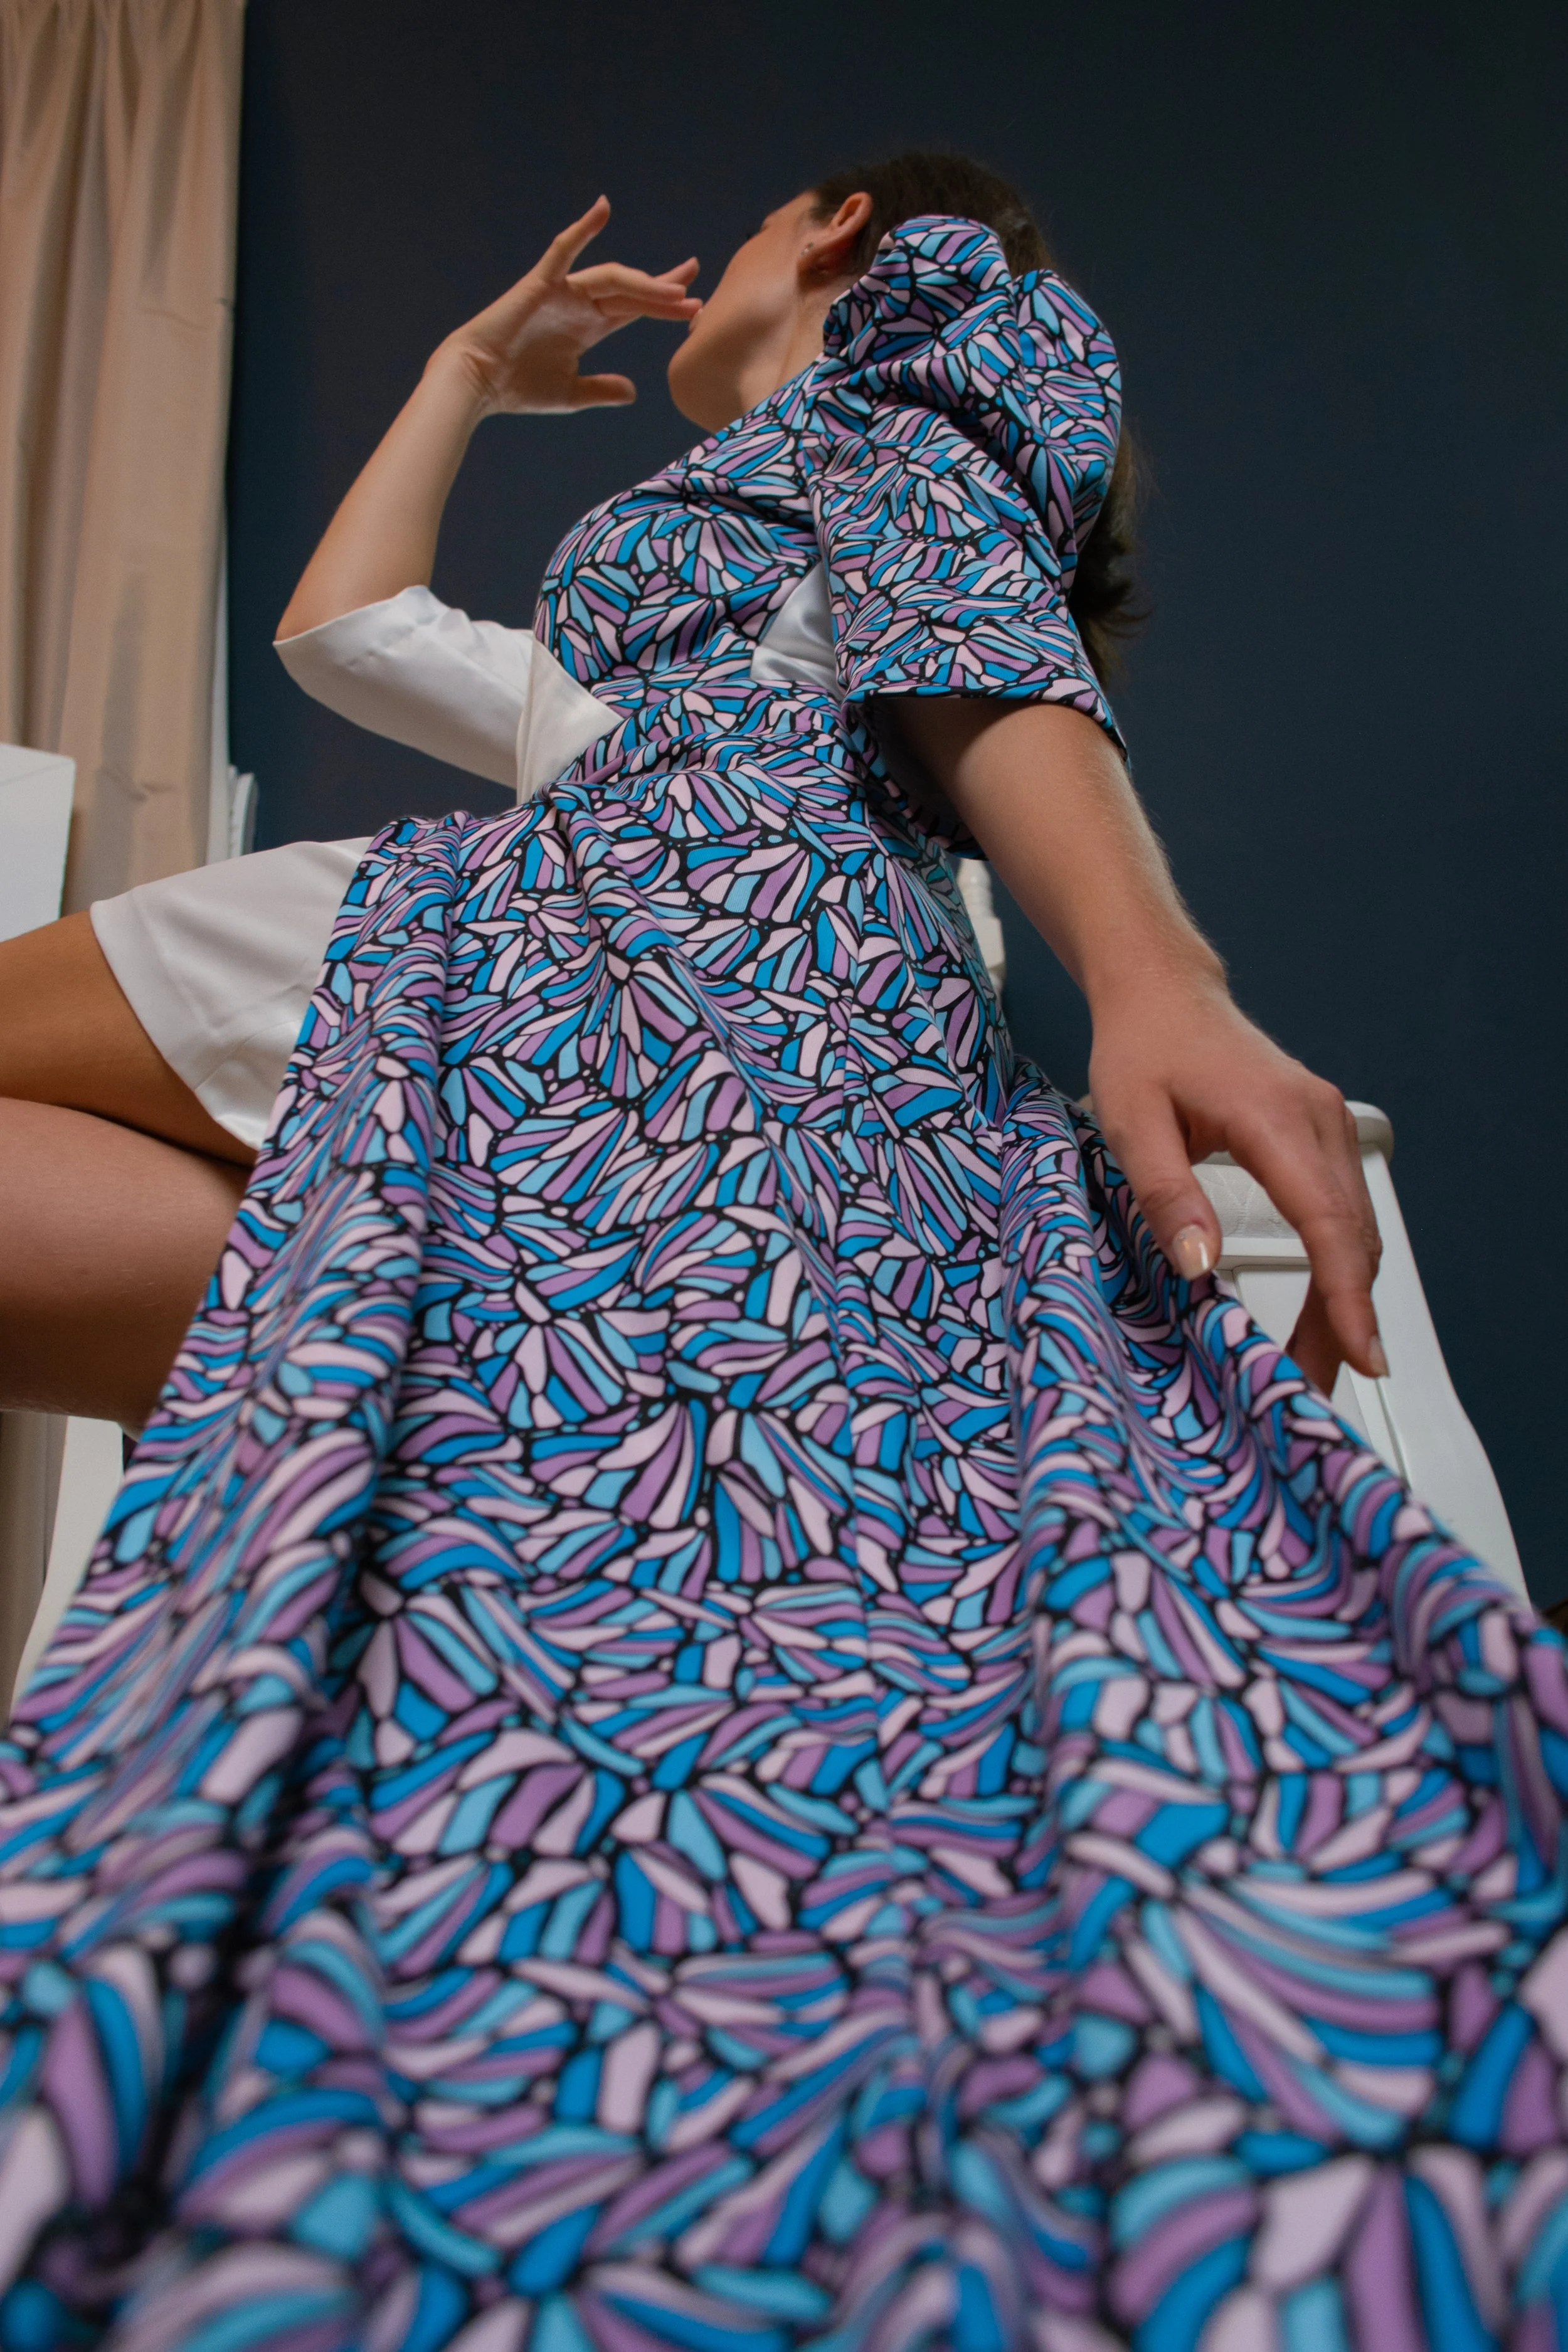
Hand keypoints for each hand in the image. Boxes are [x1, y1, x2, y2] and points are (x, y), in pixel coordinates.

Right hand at [433, 196, 699, 415]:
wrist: (478, 382)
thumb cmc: (517, 387)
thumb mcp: (570, 393)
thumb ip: (602, 389)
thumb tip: (634, 391)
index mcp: (588, 327)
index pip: (634, 308)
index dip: (663, 303)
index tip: (695, 303)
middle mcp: (580, 304)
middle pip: (631, 290)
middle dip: (663, 287)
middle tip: (694, 283)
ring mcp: (563, 291)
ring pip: (612, 279)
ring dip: (643, 284)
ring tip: (675, 291)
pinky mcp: (541, 283)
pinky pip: (563, 251)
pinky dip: (582, 229)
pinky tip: (603, 208)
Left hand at [1086, 967, 1383, 1394]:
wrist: (1163, 991)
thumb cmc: (1143, 1048)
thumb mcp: (1129, 1121)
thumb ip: (1166, 1194)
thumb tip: (1204, 1265)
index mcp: (1276, 1117)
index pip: (1327, 1222)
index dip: (1345, 1296)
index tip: (1360, 1352)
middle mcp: (1318, 1120)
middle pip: (1351, 1239)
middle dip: (1341, 1319)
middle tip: (1314, 1386)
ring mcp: (1327, 1125)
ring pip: (1355, 1230)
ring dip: (1342, 1298)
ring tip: (1315, 1363)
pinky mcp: (1321, 1135)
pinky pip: (1343, 1211)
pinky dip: (1338, 1264)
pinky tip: (1322, 1307)